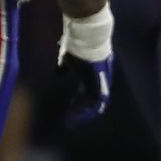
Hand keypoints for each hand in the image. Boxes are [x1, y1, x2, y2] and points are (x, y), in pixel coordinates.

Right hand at [57, 10, 114, 127]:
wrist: (87, 38)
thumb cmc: (77, 46)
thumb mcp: (68, 59)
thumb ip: (64, 68)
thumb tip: (58, 74)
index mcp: (91, 75)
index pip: (86, 92)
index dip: (79, 101)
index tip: (70, 109)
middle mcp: (99, 80)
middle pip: (92, 100)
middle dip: (81, 111)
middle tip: (71, 121)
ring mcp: (101, 81)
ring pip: (96, 103)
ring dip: (84, 113)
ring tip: (74, 122)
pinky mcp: (101, 82)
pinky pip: (97, 101)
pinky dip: (89, 110)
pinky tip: (80, 116)